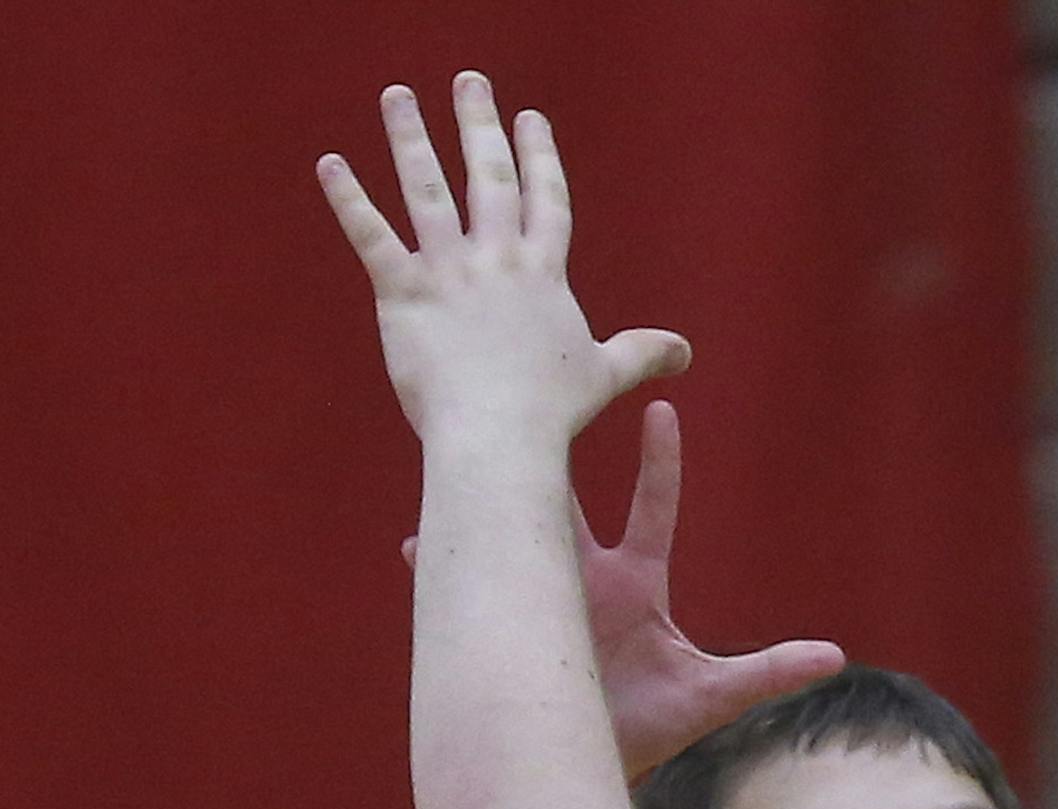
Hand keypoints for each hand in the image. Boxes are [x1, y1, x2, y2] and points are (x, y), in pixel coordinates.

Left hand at [319, 73, 689, 446]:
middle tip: (469, 82)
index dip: (539, 156)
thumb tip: (685, 352)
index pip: (544, 200)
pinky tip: (331, 164)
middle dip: (478, 124)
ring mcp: (449, 273)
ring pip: (426, 190)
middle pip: (488, 177)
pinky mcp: (404, 294)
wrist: (501, 436)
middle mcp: (497, 261)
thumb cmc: (553, 411)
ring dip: (409, 137)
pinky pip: (371, 237)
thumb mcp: (605, 376)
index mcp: (543, 275)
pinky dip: (348, 199)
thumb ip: (642, 353)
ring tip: (398, 96)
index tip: (530, 117)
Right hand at [404, 401, 843, 778]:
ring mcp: (542, 597)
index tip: (662, 407)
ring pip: (515, 533)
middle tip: (544, 394)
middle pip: (572, 500)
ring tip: (468, 454)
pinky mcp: (508, 629)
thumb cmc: (655, 729)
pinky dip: (444, 569)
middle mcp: (586, 577)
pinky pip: (469, 593)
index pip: (653, 508)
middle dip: (557, 452)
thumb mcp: (715, 697)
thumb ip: (770, 671)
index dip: (659, 461)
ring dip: (493, 499)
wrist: (594, 766)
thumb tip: (835, 655)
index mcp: (637, 581)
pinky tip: (421, 547)